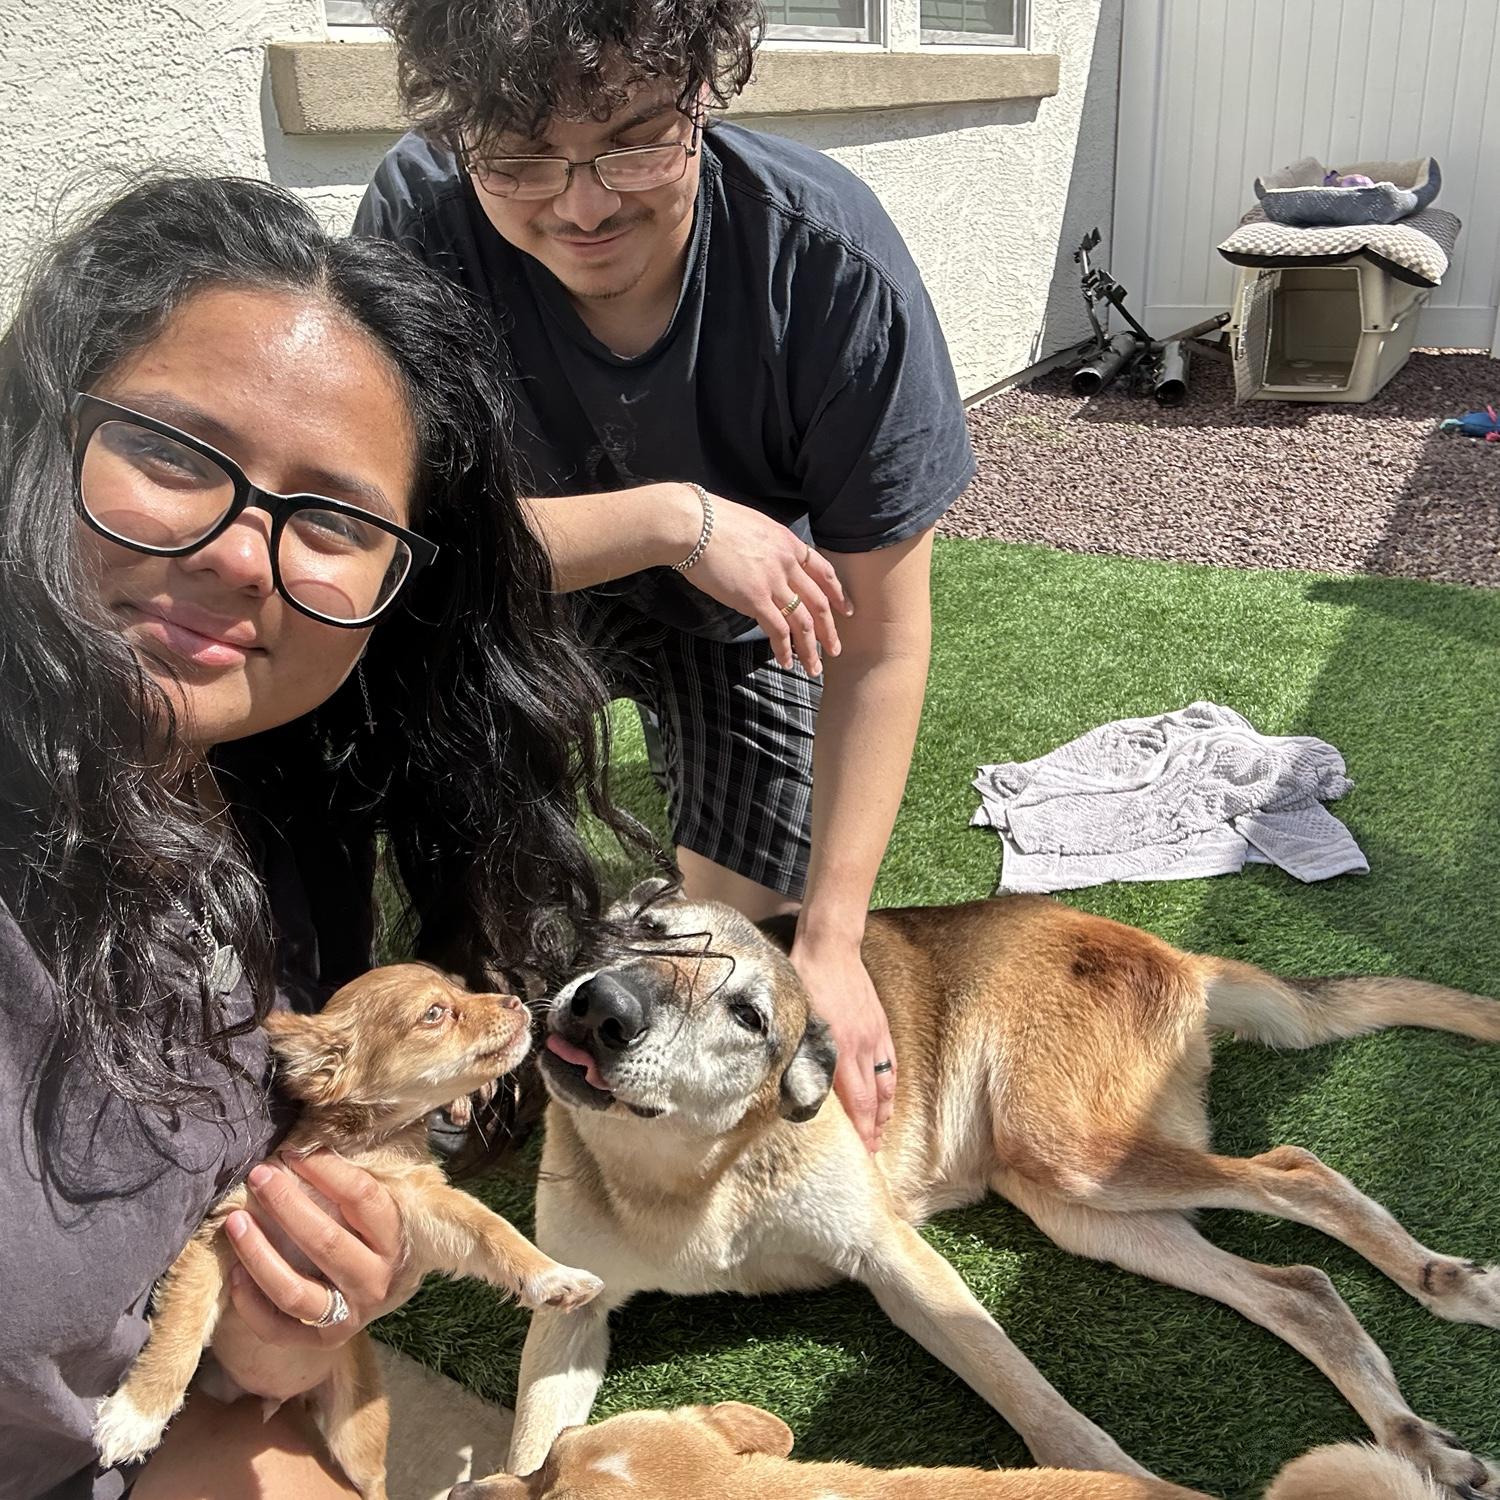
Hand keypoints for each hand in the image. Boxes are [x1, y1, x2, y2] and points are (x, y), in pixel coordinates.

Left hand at [214, 1150, 418, 1400]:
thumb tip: (298, 1149)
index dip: (327, 1171)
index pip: (363, 1199)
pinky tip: (234, 1271)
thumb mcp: (371, 1213)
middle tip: (259, 1175)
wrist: (373, 1296)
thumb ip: (345, 1187)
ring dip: (259, 1254)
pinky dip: (250, 1300)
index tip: (293, 1152)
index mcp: (394, 1241)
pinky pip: (276, 1327)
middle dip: (287, 1204)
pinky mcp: (318, 1343)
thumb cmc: (367, 1239)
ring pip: (295, 1291)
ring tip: (235, 1222)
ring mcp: (348, 1316)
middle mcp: (375, 1281)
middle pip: (327, 1242)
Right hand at [683, 493, 852, 675]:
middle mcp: (787, 563)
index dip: (837, 594)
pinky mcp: (754, 598)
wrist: (693, 525)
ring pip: (803, 622)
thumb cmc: (712, 523)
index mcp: (788, 543)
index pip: (823, 572)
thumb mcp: (753, 526)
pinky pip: (778, 630)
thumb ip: (768, 547)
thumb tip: (765, 563)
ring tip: (814, 668)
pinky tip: (787, 662)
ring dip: (811, 648)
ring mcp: (773, 582)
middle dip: (829, 630)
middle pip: (818, 602)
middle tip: (834, 649)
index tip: (845, 610)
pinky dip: (785, 649)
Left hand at [789, 934, 895, 1151]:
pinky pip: (890, 1063)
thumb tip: (794, 1089)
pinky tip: (887, 1097)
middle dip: (873, 1130)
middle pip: (873, 1100)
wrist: (830, 947)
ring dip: (884, 1113)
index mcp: (839, 1049)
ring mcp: (875, 1036)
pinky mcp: (880, 1025)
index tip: (860, 1153)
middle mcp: (861, 1048)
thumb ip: (799, 1056)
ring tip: (880, 1133)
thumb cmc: (803, 980)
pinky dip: (890, 1086)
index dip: (860, 1131)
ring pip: (886, 1084)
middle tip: (871, 1155)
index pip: (856, 1103)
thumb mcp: (794, 1021)